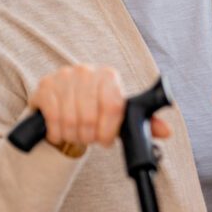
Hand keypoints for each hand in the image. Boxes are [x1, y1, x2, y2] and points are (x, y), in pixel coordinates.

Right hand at [29, 64, 171, 151]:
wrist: (65, 102)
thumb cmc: (97, 109)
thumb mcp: (120, 115)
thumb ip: (144, 122)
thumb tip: (167, 132)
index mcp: (109, 76)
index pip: (113, 106)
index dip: (109, 130)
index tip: (106, 141)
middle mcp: (86, 71)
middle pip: (90, 116)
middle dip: (89, 136)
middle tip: (89, 139)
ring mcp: (64, 77)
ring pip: (70, 120)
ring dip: (73, 136)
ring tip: (76, 135)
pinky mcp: (45, 86)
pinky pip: (52, 119)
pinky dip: (57, 133)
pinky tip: (60, 132)